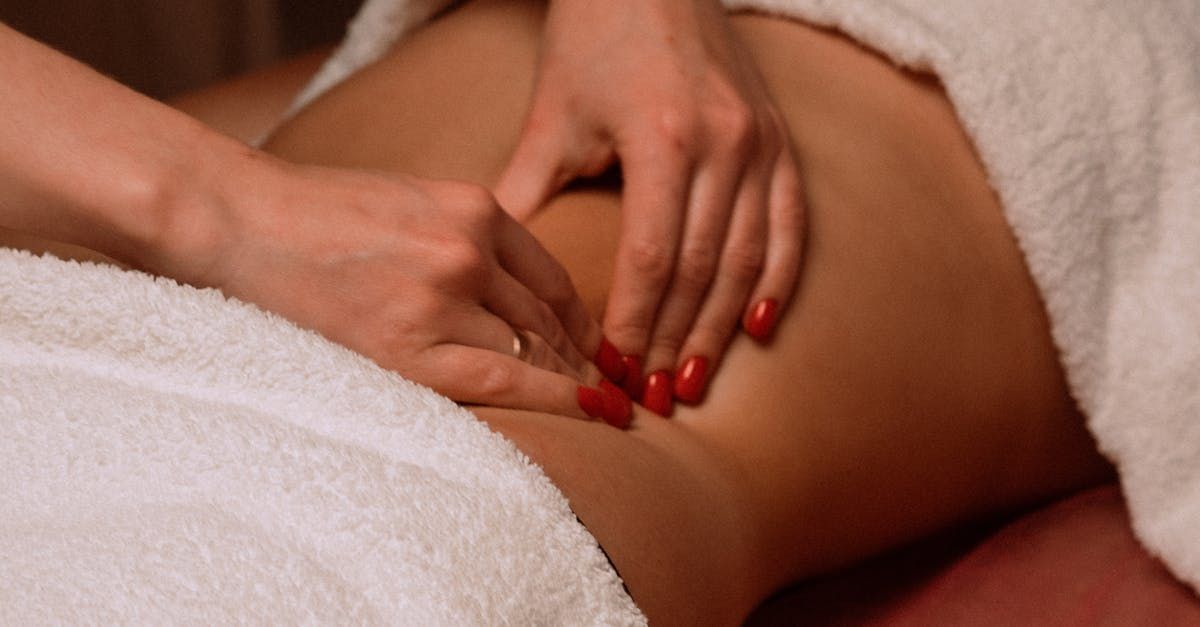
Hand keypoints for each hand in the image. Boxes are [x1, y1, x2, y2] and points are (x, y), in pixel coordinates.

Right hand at [156, 156, 631, 425]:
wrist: (237, 220)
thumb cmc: (313, 213)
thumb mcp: (409, 202)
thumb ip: (465, 238)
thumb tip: (511, 295)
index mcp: (473, 207)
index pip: (552, 276)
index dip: (581, 320)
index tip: (595, 346)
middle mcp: (468, 249)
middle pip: (549, 317)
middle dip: (583, 357)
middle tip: (609, 386)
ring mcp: (441, 297)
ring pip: (533, 349)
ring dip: (568, 380)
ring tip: (595, 406)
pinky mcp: (408, 346)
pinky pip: (504, 380)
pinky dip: (553, 397)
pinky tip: (588, 410)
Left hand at [496, 0, 804, 414]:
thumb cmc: (594, 38)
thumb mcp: (553, 113)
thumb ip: (529, 190)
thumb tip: (496, 265)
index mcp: (663, 138)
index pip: (652, 257)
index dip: (634, 321)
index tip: (613, 370)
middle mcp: (723, 144)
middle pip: (701, 268)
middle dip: (673, 339)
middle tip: (651, 397)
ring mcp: (760, 142)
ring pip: (745, 257)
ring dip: (719, 326)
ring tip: (692, 381)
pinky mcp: (780, 140)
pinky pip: (789, 225)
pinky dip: (777, 279)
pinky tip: (760, 327)